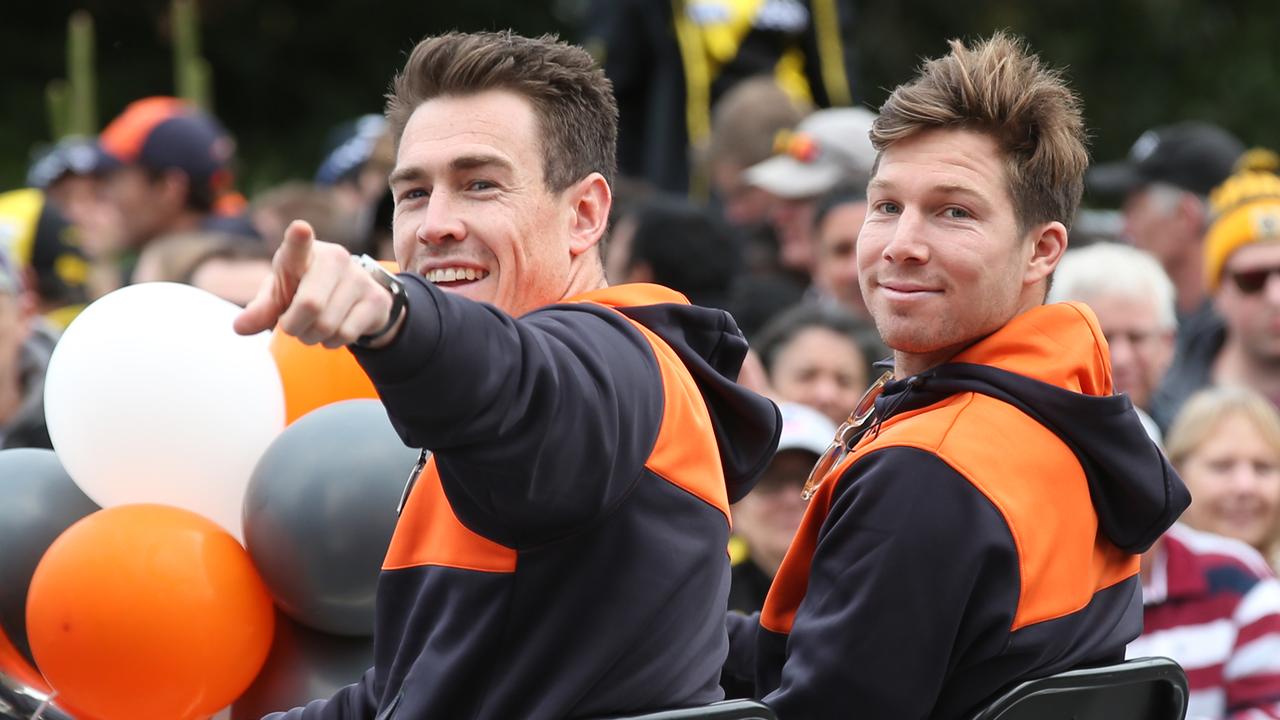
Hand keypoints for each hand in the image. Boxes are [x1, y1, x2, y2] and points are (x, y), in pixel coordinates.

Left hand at [234, 220, 402, 347]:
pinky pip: (346, 334)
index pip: (299, 245)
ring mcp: (359, 278)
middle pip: (310, 305)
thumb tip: (240, 327)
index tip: (300, 228)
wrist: (351, 297)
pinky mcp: (377, 299)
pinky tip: (333, 331)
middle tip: (292, 326)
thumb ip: (261, 310)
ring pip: (327, 325)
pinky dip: (332, 342)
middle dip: (294, 327)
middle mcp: (335, 258)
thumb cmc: (304, 291)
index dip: (299, 238)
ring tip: (313, 328)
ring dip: (313, 337)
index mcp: (303, 253)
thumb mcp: (279, 296)